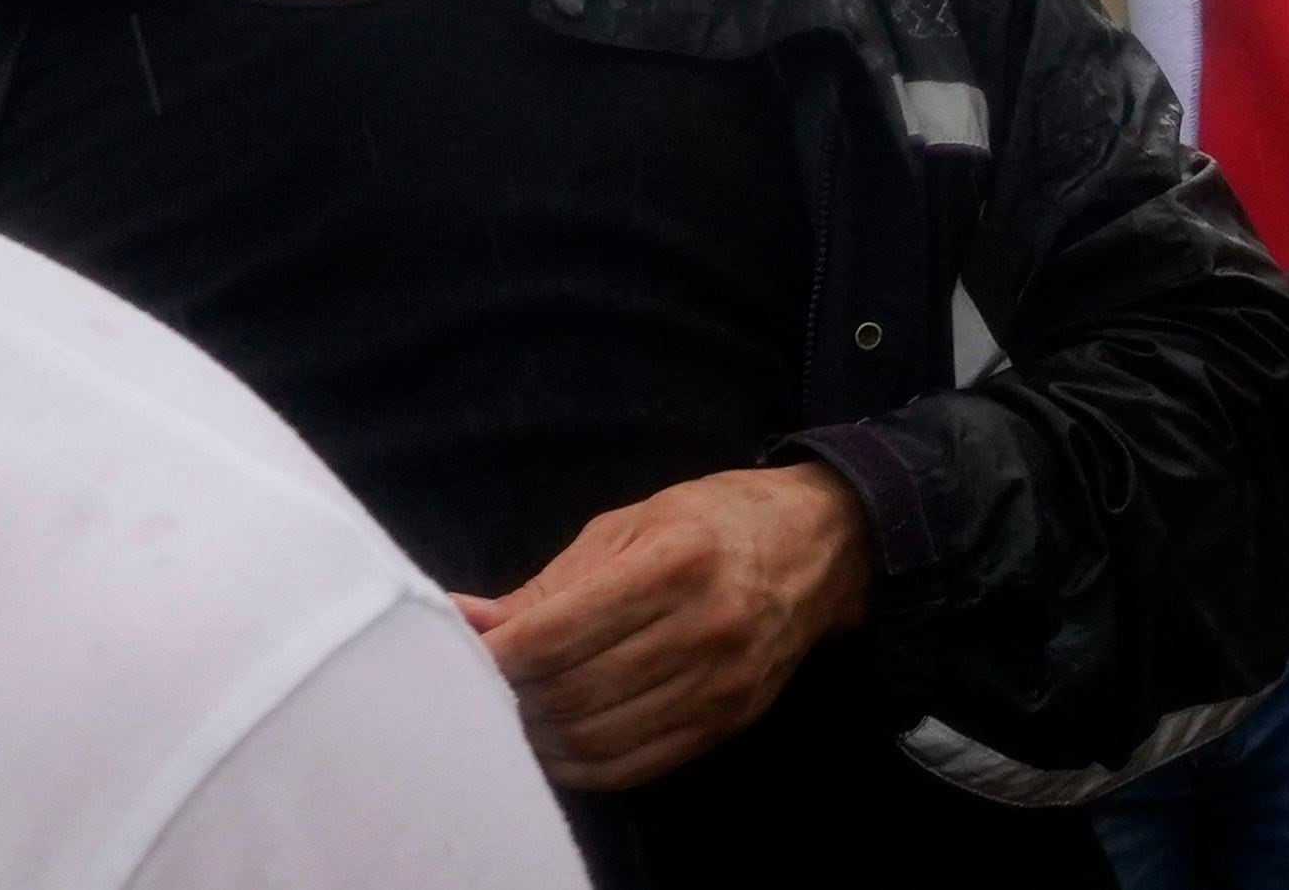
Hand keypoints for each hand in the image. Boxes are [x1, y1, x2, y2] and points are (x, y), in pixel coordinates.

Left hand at [461, 463, 871, 790]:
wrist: (825, 542)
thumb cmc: (716, 520)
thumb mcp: (631, 526)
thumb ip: (547, 584)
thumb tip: (463, 621)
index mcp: (676, 560)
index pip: (555, 635)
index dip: (495, 656)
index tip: (466, 655)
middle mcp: (706, 625)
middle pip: (568, 692)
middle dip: (510, 696)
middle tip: (489, 683)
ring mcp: (722, 681)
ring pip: (593, 738)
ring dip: (537, 735)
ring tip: (522, 709)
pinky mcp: (729, 720)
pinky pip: (630, 766)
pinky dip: (579, 764)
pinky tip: (562, 738)